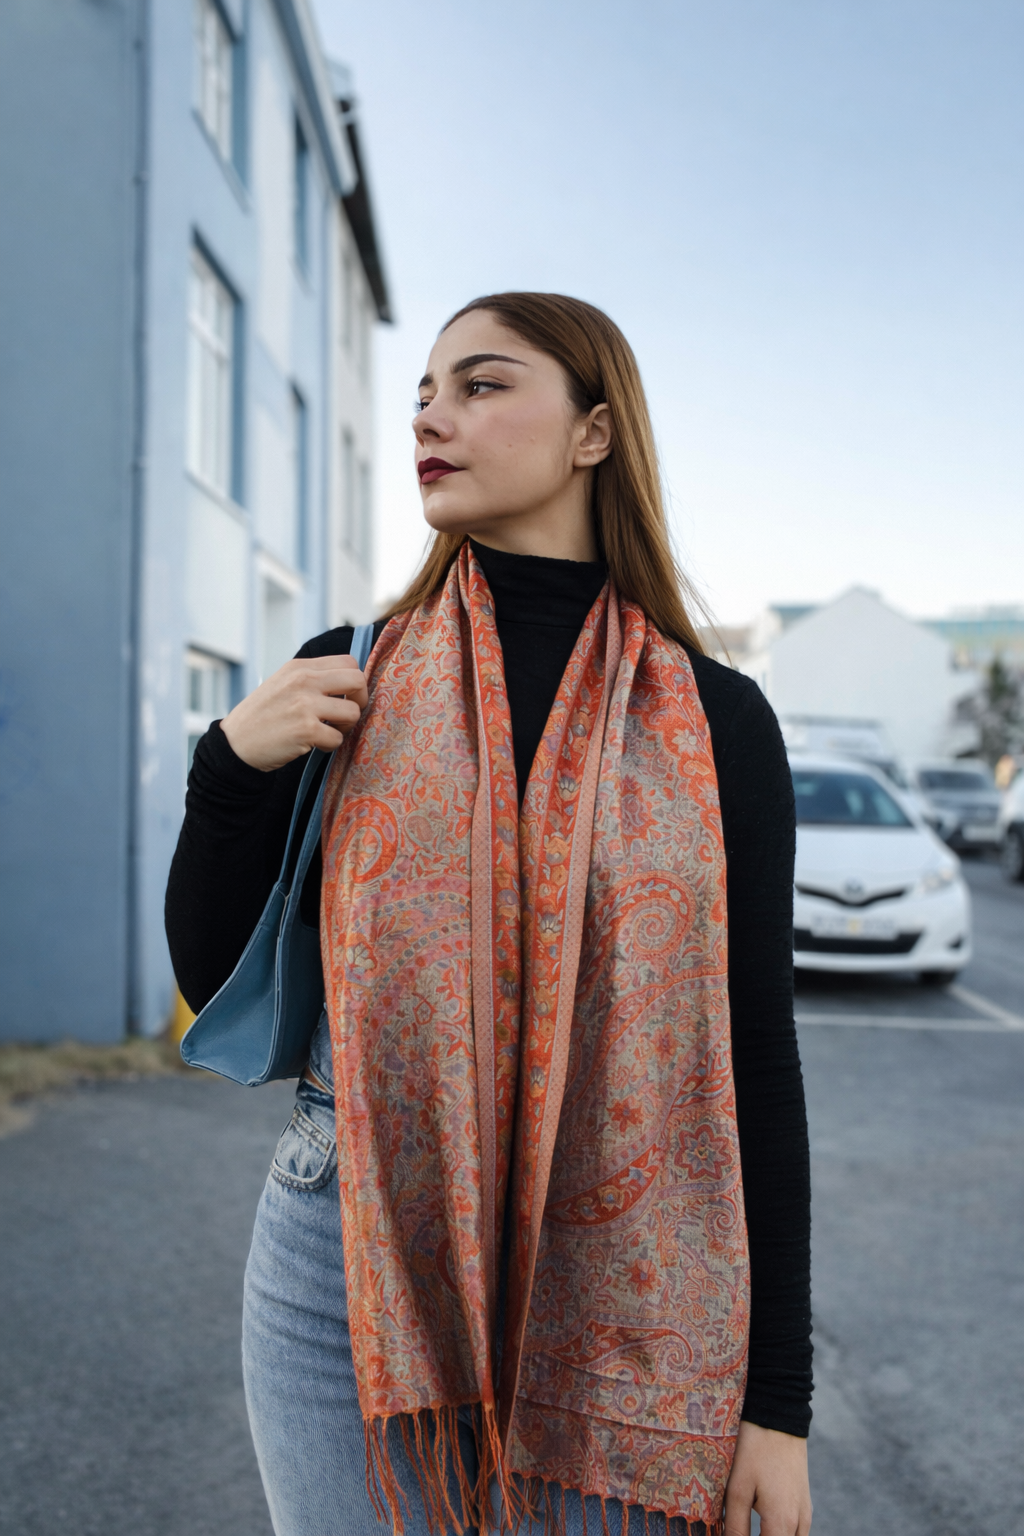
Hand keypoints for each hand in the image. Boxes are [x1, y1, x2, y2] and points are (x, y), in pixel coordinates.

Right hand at [220, 656, 368, 771]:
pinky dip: (331, 746)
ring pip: (353, 712)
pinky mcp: (306, 730)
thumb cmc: (262, 716)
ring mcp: (305, 705)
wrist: (236, 744)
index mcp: (299, 667)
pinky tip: (316, 745)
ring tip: (329, 732)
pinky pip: (338, 738)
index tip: (346, 697)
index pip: (348, 662)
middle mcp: (303, 681)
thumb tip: (350, 680)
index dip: (354, 682)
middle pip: (357, 680)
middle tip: (346, 715)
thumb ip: (312, 677)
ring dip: (346, 727)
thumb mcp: (283, 683)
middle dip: (360, 701)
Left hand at [724, 1420, 811, 1535]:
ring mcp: (805, 1513)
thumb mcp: (737, 1489)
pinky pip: (795, 1532)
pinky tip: (761, 1526)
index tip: (731, 1535)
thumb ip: (735, 1527)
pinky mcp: (805, 1503)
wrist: (779, 1416)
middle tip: (736, 1530)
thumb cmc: (755, 1451)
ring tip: (747, 1528)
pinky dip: (779, 1534)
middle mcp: (800, 1524)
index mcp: (783, 1523)